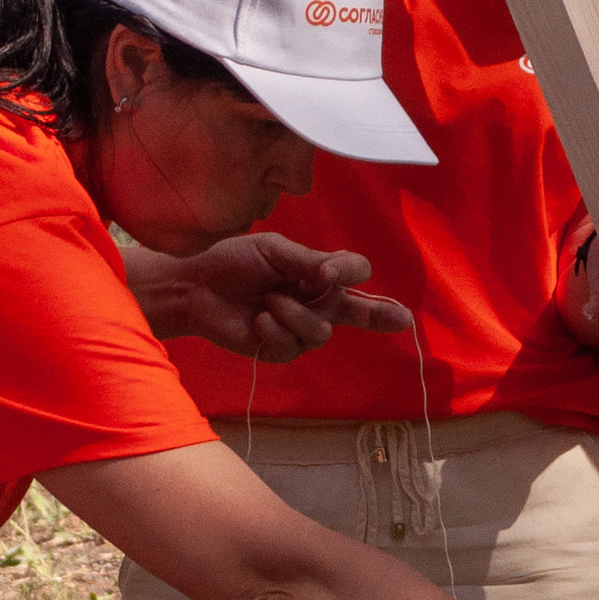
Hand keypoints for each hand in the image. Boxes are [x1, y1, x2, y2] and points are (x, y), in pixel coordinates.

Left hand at [138, 234, 415, 360]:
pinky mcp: (280, 349)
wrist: (195, 287)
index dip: (349, 273)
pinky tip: (257, 320)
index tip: (329, 272)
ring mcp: (300, 327)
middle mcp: (316, 301)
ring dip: (293, 314)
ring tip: (267, 302)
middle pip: (360, 311)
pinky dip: (273, 329)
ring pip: (321, 332)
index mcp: (317, 272)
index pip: (354, 272)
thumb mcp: (270, 250)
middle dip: (383, 315)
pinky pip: (293, 345)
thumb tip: (335, 273)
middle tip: (403, 320)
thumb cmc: (231, 261)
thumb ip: (305, 261)